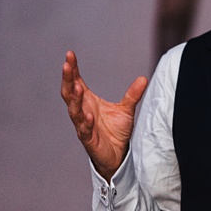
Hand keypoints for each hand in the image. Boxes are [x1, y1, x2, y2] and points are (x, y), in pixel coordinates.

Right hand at [60, 51, 146, 180]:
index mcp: (88, 101)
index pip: (76, 82)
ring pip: (74, 111)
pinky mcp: (89, 140)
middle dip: (67, 79)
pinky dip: (86, 123)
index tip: (70, 54)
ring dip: (75, 99)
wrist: (118, 155)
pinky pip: (85, 130)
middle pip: (69, 93)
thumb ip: (132, 95)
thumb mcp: (126, 110)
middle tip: (66, 65)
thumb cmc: (115, 131)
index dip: (72, 69)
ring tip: (77, 86)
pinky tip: (89, 116)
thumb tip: (143, 78)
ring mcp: (83, 125)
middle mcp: (82, 111)